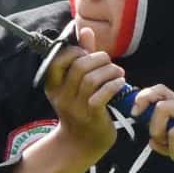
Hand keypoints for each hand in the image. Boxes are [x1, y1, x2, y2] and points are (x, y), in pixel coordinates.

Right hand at [38, 25, 127, 160]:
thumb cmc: (81, 107)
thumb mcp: (75, 82)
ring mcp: (75, 106)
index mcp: (53, 84)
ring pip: (92, 78)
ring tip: (117, 73)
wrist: (81, 143)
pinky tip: (120, 83)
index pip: (58, 58)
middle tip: (108, 63)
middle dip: (98, 58)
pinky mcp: (91, 115)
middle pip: (79, 66)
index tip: (87, 53)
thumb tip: (85, 29)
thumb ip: (82, 55)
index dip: (76, 50)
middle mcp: (61, 95)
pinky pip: (102, 94)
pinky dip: (114, 85)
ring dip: (110, 71)